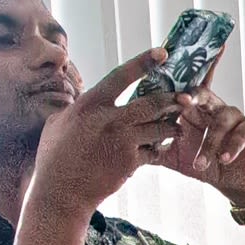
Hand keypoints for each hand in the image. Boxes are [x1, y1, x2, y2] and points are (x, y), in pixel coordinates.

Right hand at [28, 49, 180, 216]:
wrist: (62, 192)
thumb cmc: (56, 156)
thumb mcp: (59, 122)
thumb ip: (78, 107)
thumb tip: (83, 95)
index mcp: (90, 104)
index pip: (121, 76)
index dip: (144, 62)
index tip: (163, 52)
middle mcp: (109, 119)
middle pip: (152, 103)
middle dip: (174, 99)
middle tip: (188, 96)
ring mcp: (123, 141)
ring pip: (160, 127)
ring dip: (172, 126)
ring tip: (177, 125)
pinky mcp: (131, 162)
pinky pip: (155, 151)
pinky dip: (159, 149)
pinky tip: (160, 148)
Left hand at [158, 72, 244, 204]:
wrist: (231, 183)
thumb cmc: (202, 164)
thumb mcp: (172, 156)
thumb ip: (152, 146)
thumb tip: (121, 144)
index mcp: (194, 110)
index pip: (185, 88)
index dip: (180, 75)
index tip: (169, 63)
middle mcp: (214, 108)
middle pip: (204, 93)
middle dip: (193, 96)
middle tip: (182, 101)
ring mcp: (235, 117)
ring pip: (222, 119)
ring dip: (210, 142)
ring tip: (200, 163)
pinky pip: (242, 132)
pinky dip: (232, 146)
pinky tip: (224, 159)